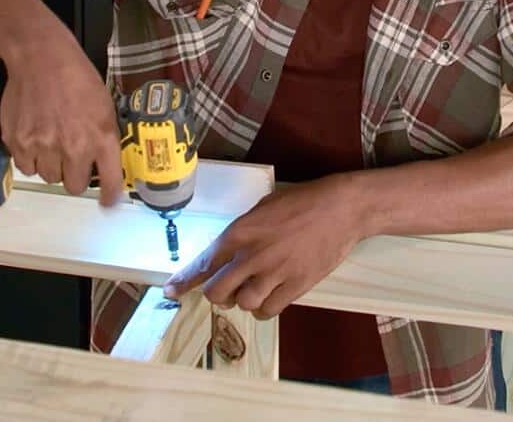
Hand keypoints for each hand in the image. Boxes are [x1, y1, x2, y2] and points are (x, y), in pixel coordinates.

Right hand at [0, 36, 121, 203]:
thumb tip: (106, 164)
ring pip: (49, 177)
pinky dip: (30, 158)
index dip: (109, 196)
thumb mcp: (104, 105)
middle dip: (75, 176)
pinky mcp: (18, 142)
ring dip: (52, 166)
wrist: (41, 58)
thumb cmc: (75, 76)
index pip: (110, 181)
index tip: (107, 201)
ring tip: (52, 142)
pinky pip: (26, 167)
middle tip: (72, 159)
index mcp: (101, 137)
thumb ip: (105, 137)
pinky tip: (35, 138)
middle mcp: (73, 146)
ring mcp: (43, 146)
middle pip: (74, 186)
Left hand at [162, 174, 370, 318]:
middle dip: (217, 294)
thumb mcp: (264, 207)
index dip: (184, 281)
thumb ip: (242, 231)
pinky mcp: (296, 285)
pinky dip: (263, 309)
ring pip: (243, 304)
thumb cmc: (302, 202)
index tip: (171, 292)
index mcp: (241, 231)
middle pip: (217, 292)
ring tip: (253, 289)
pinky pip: (268, 310)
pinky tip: (268, 297)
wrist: (341, 208)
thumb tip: (226, 253)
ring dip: (243, 301)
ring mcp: (275, 272)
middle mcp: (253, 255)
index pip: (204, 263)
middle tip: (226, 290)